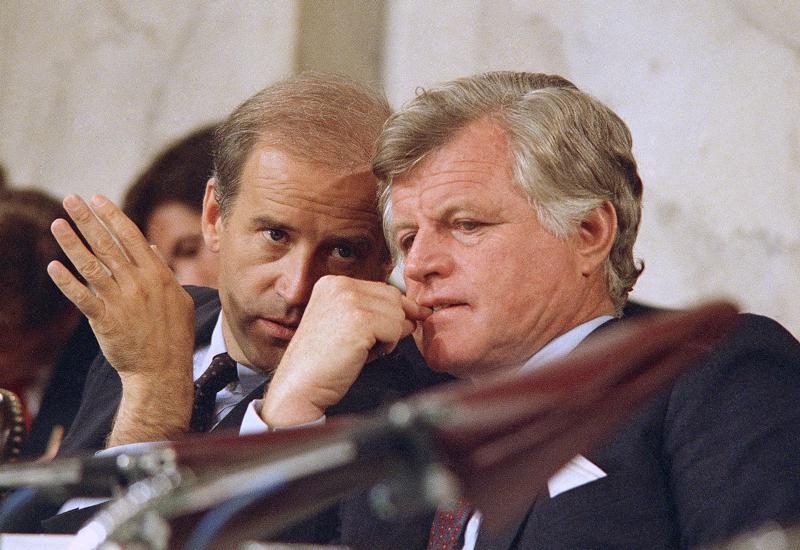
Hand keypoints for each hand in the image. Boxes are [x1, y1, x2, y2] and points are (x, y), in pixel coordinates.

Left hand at [47, 194, 195, 442]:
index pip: (131, 237)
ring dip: (72, 243)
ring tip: (57, 224)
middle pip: (108, 245)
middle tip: (71, 200)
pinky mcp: (105, 320)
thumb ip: (164, 271)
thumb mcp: (180, 299)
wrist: (163, 371)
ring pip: (92, 266)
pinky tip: (53, 266)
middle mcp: (138, 284)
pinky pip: (82, 297)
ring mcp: (121, 301)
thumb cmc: (174, 336)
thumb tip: (149, 246)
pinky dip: (67, 282)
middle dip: (87, 220)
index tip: (97, 199)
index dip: (112, 216)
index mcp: (158, 275)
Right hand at [260, 275, 430, 426]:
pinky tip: (367, 353)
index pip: (381, 288)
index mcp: (332, 283)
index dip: (395, 309)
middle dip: (395, 321)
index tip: (407, 321)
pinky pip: (395, 329)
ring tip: (367, 349)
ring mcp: (349, 301)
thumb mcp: (347, 326)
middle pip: (393, 297)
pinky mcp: (360, 321)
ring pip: (397, 313)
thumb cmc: (322, 361)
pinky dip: (388, 345)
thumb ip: (374, 313)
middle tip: (380, 343)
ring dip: (391, 335)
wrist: (299, 385)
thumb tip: (414, 313)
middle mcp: (339, 285)